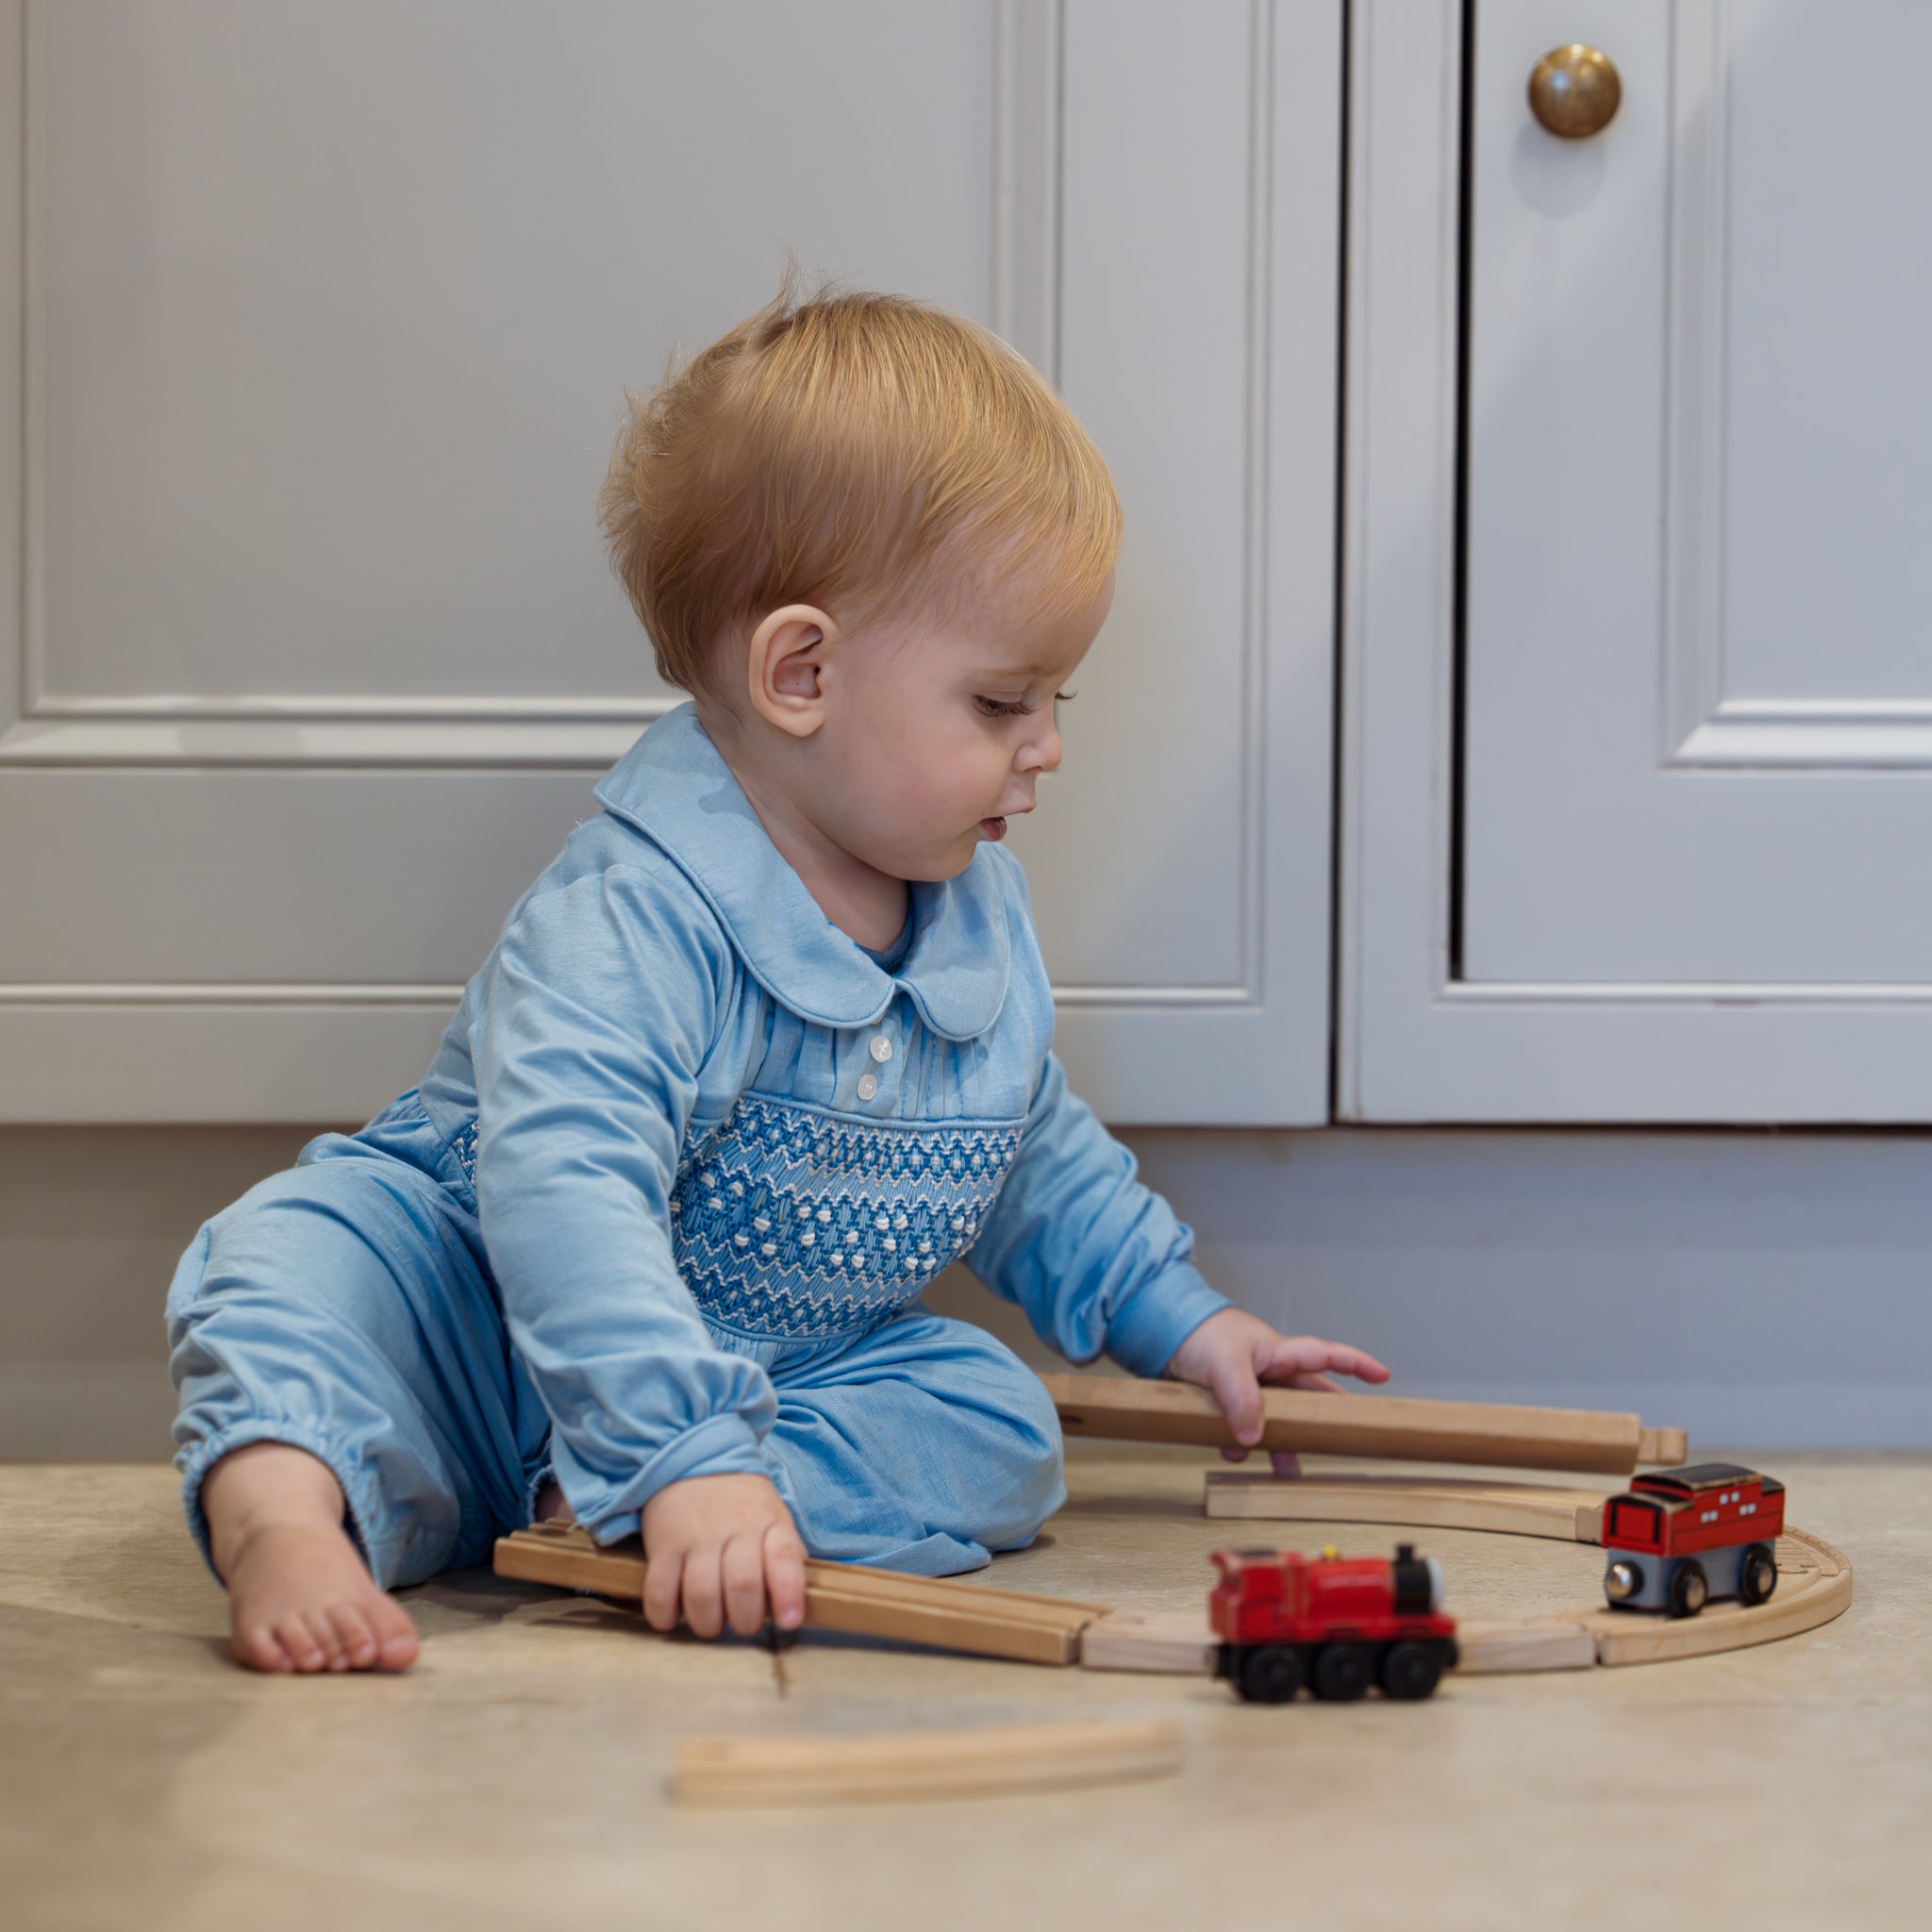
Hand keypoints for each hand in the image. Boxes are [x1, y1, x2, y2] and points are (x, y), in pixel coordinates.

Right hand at [640, 1472, 806, 1639]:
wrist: (692, 1462)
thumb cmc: (740, 1504)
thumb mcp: (773, 1517)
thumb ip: (786, 1554)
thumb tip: (796, 1600)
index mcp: (767, 1522)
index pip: (784, 1556)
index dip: (788, 1593)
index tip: (789, 1621)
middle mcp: (733, 1528)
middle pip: (742, 1585)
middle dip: (745, 1621)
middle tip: (743, 1624)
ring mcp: (695, 1536)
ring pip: (702, 1594)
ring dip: (708, 1623)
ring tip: (711, 1623)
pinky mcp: (663, 1545)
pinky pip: (659, 1590)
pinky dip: (664, 1615)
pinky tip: (672, 1617)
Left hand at [1164, 1308, 1390, 1477]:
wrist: (1155, 1333)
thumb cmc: (1196, 1333)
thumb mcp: (1224, 1364)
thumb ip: (1242, 1399)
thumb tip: (1253, 1439)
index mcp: (1277, 1352)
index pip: (1324, 1356)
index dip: (1356, 1364)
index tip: (1383, 1376)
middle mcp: (1268, 1371)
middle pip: (1306, 1399)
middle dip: (1321, 1423)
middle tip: (1338, 1444)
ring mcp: (1248, 1388)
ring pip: (1275, 1421)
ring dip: (1280, 1445)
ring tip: (1288, 1471)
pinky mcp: (1224, 1403)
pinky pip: (1242, 1429)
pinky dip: (1240, 1445)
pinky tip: (1232, 1455)